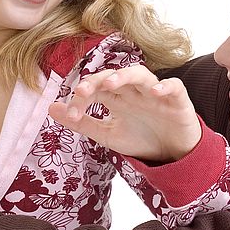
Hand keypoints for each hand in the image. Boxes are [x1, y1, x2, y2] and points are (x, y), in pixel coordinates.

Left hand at [49, 64, 200, 162]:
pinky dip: (165, 86)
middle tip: (82, 91)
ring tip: (110, 83)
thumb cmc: (141, 139)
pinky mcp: (178, 100)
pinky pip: (174, 86)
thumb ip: (81, 122)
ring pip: (140, 74)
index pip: (95, 88)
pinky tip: (155, 91)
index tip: (70, 113)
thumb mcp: (107, 135)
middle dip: (97, 81)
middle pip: (114, 76)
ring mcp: (155, 93)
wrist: (172, 155)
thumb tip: (51, 108)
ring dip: (124, 76)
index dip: (81, 97)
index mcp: (117, 98)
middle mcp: (134, 91)